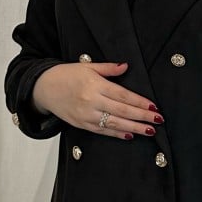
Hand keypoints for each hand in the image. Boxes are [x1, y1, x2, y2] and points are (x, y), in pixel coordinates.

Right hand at [32, 60, 163, 139]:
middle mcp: (91, 102)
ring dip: (134, 128)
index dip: (139, 102)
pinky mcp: (81, 124)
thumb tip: (126, 66)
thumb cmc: (66, 75)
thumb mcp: (87, 66)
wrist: (43, 88)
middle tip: (158, 120)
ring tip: (149, 131)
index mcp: (94, 85)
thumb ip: (108, 68)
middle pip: (122, 111)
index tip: (153, 107)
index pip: (122, 95)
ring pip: (114, 124)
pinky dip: (117, 134)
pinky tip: (130, 134)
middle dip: (142, 116)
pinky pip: (103, 131)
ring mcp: (86, 115)